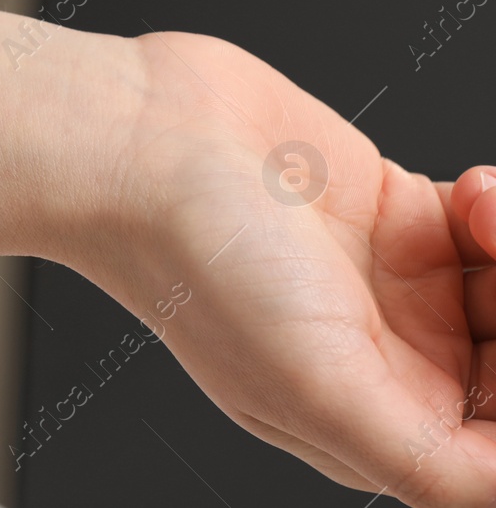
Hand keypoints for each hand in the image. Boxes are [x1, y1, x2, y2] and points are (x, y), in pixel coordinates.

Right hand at [67, 31, 495, 506]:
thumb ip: (428, 463)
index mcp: (371, 422)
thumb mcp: (315, 389)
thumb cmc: (194, 258)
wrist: (142, 139)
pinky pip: (494, 225)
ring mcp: (395, 288)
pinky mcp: (397, 213)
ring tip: (485, 213)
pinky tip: (471, 193)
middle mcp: (389, 362)